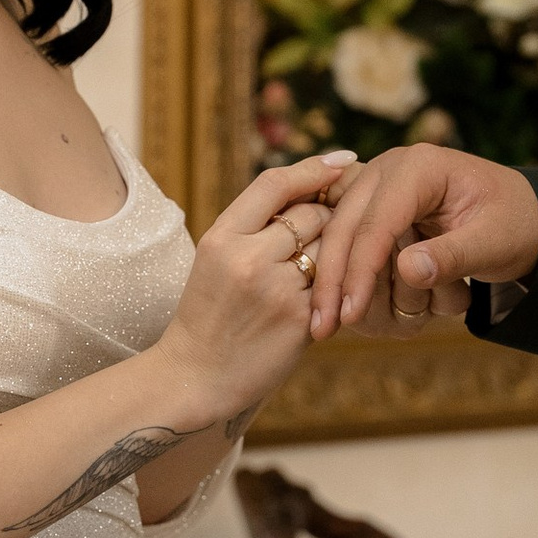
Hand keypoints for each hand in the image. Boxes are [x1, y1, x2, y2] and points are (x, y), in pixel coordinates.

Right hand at [151, 155, 347, 425]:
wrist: (196, 376)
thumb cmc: (210, 315)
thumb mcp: (217, 260)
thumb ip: (254, 228)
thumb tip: (310, 192)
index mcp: (221, 237)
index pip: (274, 184)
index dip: (312, 168)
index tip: (341, 160)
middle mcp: (247, 258)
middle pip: (311, 214)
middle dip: (329, 218)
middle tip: (339, 226)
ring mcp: (275, 289)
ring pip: (331, 248)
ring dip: (338, 252)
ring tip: (334, 261)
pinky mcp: (299, 319)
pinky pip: (335, 286)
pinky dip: (340, 285)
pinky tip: (336, 292)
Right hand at [308, 146, 537, 340]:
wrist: (521, 214)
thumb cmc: (513, 224)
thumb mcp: (495, 242)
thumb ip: (454, 256)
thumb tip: (408, 270)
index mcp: (419, 166)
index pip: (378, 222)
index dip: (360, 270)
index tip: (350, 312)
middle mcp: (388, 171)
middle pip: (344, 228)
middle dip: (334, 281)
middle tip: (323, 331)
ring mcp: (376, 189)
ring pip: (339, 239)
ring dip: (344, 283)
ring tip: (342, 325)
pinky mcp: (373, 210)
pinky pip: (351, 245)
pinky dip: (350, 278)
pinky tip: (343, 312)